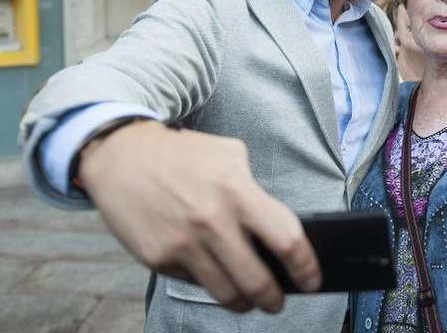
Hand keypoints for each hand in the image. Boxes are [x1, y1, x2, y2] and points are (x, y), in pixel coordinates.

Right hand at [78, 120, 320, 312]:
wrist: (122, 154)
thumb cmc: (183, 155)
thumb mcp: (229, 156)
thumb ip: (256, 192)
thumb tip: (280, 233)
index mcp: (238, 191)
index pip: (287, 240)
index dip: (306, 267)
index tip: (312, 280)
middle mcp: (212, 221)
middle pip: (258, 281)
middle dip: (274, 300)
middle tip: (278, 302)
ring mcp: (183, 243)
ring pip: (226, 294)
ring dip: (244, 303)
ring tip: (249, 299)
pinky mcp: (157, 258)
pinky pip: (194, 283)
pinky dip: (208, 284)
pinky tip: (212, 273)